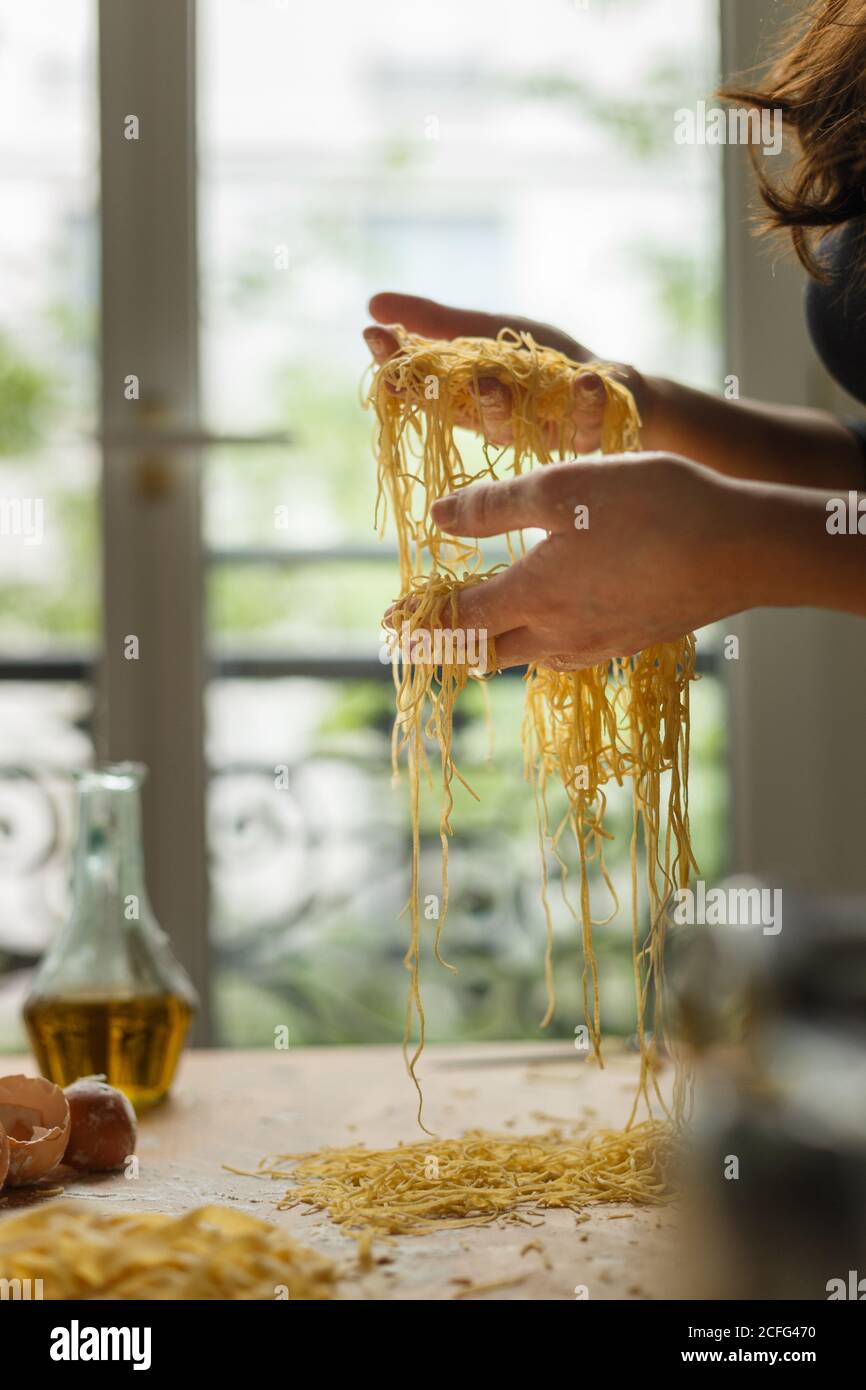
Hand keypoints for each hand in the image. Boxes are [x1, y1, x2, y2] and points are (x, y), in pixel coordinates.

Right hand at [363, 291, 644, 454]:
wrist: (615, 387)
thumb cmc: (545, 361)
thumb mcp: (491, 330)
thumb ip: (437, 321)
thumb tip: (371, 302)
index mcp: (464, 395)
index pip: (419, 383)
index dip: (394, 364)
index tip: (371, 336)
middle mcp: (491, 420)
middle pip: (453, 410)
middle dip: (433, 389)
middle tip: (406, 371)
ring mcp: (534, 432)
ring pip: (506, 427)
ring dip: (497, 403)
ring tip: (491, 379)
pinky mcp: (581, 437)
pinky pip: (582, 424)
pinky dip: (584, 403)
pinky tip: (587, 379)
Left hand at [428, 453, 746, 668]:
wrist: (741, 550)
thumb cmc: (650, 507)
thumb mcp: (562, 488)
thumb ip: (493, 507)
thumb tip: (437, 520)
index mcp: (532, 597)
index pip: (458, 623)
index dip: (419, 624)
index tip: (389, 627)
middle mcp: (559, 635)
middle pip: (485, 653)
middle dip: (447, 647)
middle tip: (416, 641)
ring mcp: (598, 645)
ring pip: (528, 655)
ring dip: (494, 645)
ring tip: (476, 629)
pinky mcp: (630, 641)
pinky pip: (566, 652)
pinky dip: (538, 641)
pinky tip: (546, 622)